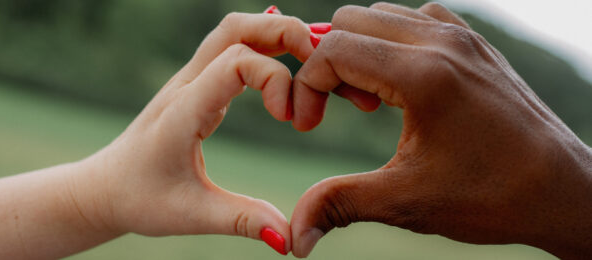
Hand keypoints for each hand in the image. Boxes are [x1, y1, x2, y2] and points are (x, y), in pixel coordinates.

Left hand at [72, 11, 312, 254]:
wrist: (104, 188)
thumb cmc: (141, 200)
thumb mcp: (192, 215)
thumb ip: (242, 221)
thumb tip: (290, 239)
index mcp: (184, 110)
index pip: (236, 62)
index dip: (275, 78)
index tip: (290, 119)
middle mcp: (186, 84)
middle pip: (236, 29)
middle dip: (284, 33)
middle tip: (322, 57)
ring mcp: (190, 80)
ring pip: (234, 31)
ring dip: (276, 35)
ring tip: (314, 54)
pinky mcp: (197, 86)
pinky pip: (232, 49)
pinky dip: (264, 46)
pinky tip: (288, 54)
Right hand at [289, 2, 591, 257]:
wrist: (563, 191)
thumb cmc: (491, 196)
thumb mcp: (406, 201)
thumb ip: (338, 204)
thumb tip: (293, 238)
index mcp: (423, 75)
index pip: (332, 50)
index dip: (307, 87)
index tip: (310, 126)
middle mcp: (441, 42)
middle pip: (348, 21)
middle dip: (329, 65)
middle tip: (343, 110)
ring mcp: (461, 37)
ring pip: (379, 15)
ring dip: (359, 51)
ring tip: (372, 101)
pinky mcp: (473, 43)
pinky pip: (413, 19)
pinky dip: (391, 42)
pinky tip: (401, 85)